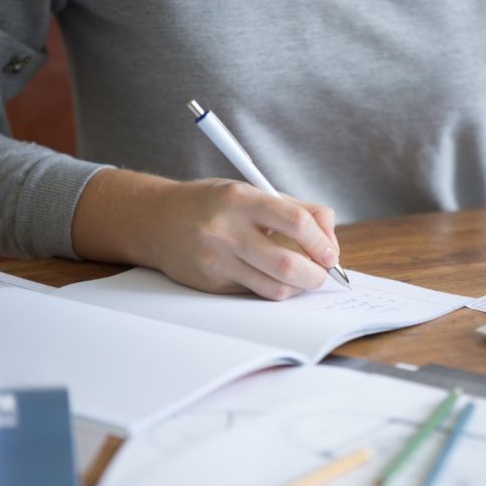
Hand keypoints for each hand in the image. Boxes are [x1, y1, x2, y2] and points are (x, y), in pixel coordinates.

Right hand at [72, 170, 339, 299]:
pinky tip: (270, 276)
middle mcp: (226, 230)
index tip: (330, 253)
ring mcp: (216, 260)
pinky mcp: (211, 283)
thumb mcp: (250, 192)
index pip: (297, 222)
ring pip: (274, 288)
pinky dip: (271, 288)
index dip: (322, 242)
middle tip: (323, 274)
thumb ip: (294, 209)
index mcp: (241, 199)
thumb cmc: (213, 203)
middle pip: (288, 264)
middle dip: (316, 275)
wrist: (155, 219)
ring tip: (301, 277)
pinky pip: (254, 293)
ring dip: (297, 287)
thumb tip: (329, 238)